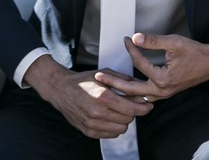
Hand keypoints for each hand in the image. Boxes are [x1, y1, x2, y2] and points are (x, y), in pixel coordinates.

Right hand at [23, 55, 152, 137]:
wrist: (61, 90)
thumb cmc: (81, 81)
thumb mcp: (102, 74)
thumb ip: (121, 80)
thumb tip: (138, 85)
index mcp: (103, 96)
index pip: (132, 109)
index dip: (143, 107)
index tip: (148, 105)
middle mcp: (98, 113)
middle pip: (128, 120)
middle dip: (132, 112)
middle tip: (130, 104)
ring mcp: (93, 124)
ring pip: (121, 129)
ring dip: (123, 120)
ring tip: (117, 110)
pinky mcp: (89, 132)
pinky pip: (111, 134)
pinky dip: (113, 127)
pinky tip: (109, 116)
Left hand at [95, 33, 208, 101]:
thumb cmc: (193, 52)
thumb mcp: (174, 42)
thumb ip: (153, 41)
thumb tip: (135, 37)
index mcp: (163, 79)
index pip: (139, 63)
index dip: (131, 49)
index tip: (126, 38)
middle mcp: (161, 90)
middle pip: (131, 89)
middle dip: (113, 83)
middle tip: (98, 77)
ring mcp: (163, 93)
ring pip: (137, 95)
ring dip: (122, 88)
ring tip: (106, 83)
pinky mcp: (164, 91)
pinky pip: (144, 94)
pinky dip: (133, 91)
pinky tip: (125, 86)